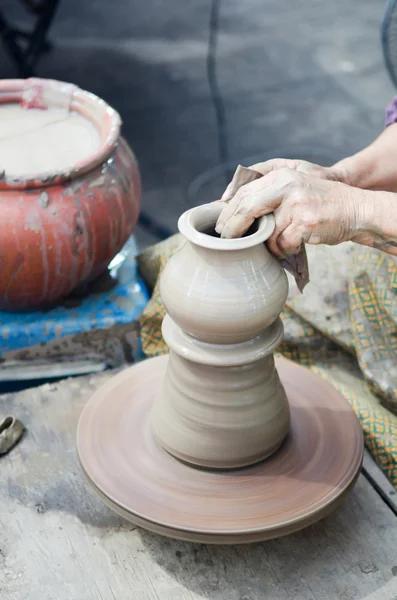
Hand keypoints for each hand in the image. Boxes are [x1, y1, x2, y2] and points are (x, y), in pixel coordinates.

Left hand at [215, 166, 365, 257]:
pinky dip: (285, 250)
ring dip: (270, 244)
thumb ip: (267, 195)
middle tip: (227, 241)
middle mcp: (287, 185)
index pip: (244, 192)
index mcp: (281, 175)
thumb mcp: (293, 189)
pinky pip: (283, 244)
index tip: (219, 226)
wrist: (356, 210)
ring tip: (283, 242)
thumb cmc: (320, 204)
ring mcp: (296, 202)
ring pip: (267, 233)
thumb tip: (230, 212)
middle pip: (247, 208)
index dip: (227, 211)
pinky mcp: (305, 221)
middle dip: (233, 228)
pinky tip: (295, 244)